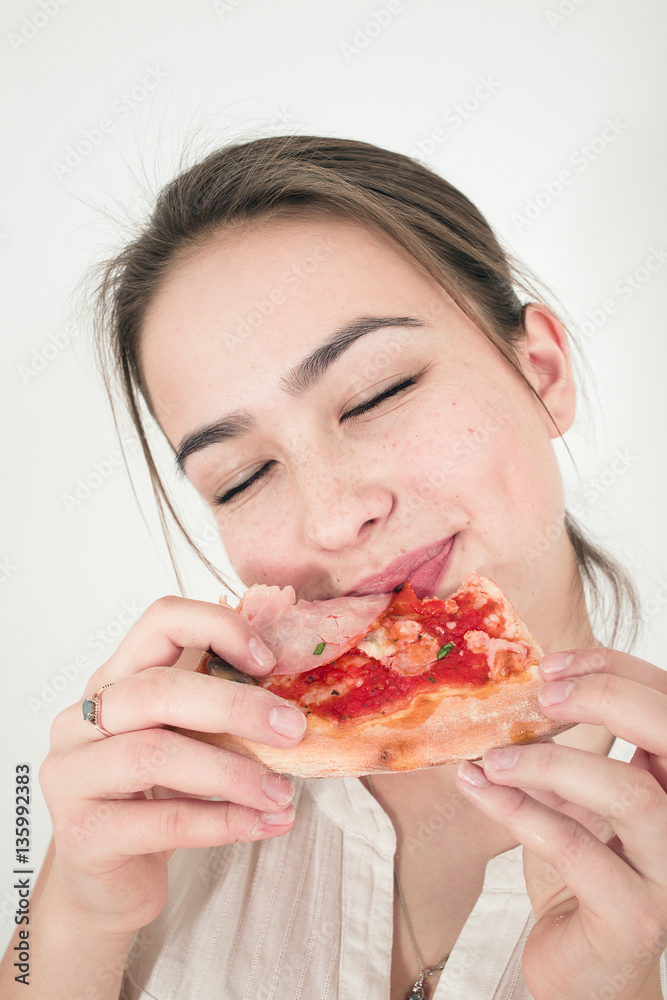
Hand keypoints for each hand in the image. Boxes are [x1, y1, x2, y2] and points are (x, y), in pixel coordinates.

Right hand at [39, 596, 306, 935]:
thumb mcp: (184, 742)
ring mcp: (73, 775)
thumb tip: (295, 694)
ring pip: (157, 754)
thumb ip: (217, 711)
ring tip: (283, 792)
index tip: (268, 660)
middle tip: (293, 730)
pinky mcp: (82, 834)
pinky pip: (164, 820)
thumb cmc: (152, 802)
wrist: (106, 887)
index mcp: (113, 680)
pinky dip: (225, 822)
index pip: (160, 622)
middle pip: (157, 690)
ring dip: (234, 772)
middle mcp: (82, 720)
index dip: (217, 627)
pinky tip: (265, 824)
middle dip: (235, 707)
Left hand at [454, 647, 666, 999]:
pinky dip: (519, 812)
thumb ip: (565, 755)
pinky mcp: (634, 917)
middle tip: (542, 696)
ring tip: (492, 758)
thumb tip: (518, 697)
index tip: (553, 666)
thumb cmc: (584, 874)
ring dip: (549, 763)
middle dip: (605, 698)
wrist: (584, 969)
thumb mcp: (575, 800)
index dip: (616, 671)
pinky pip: (575, 849)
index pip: (666, 704)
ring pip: (629, 794)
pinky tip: (479, 791)